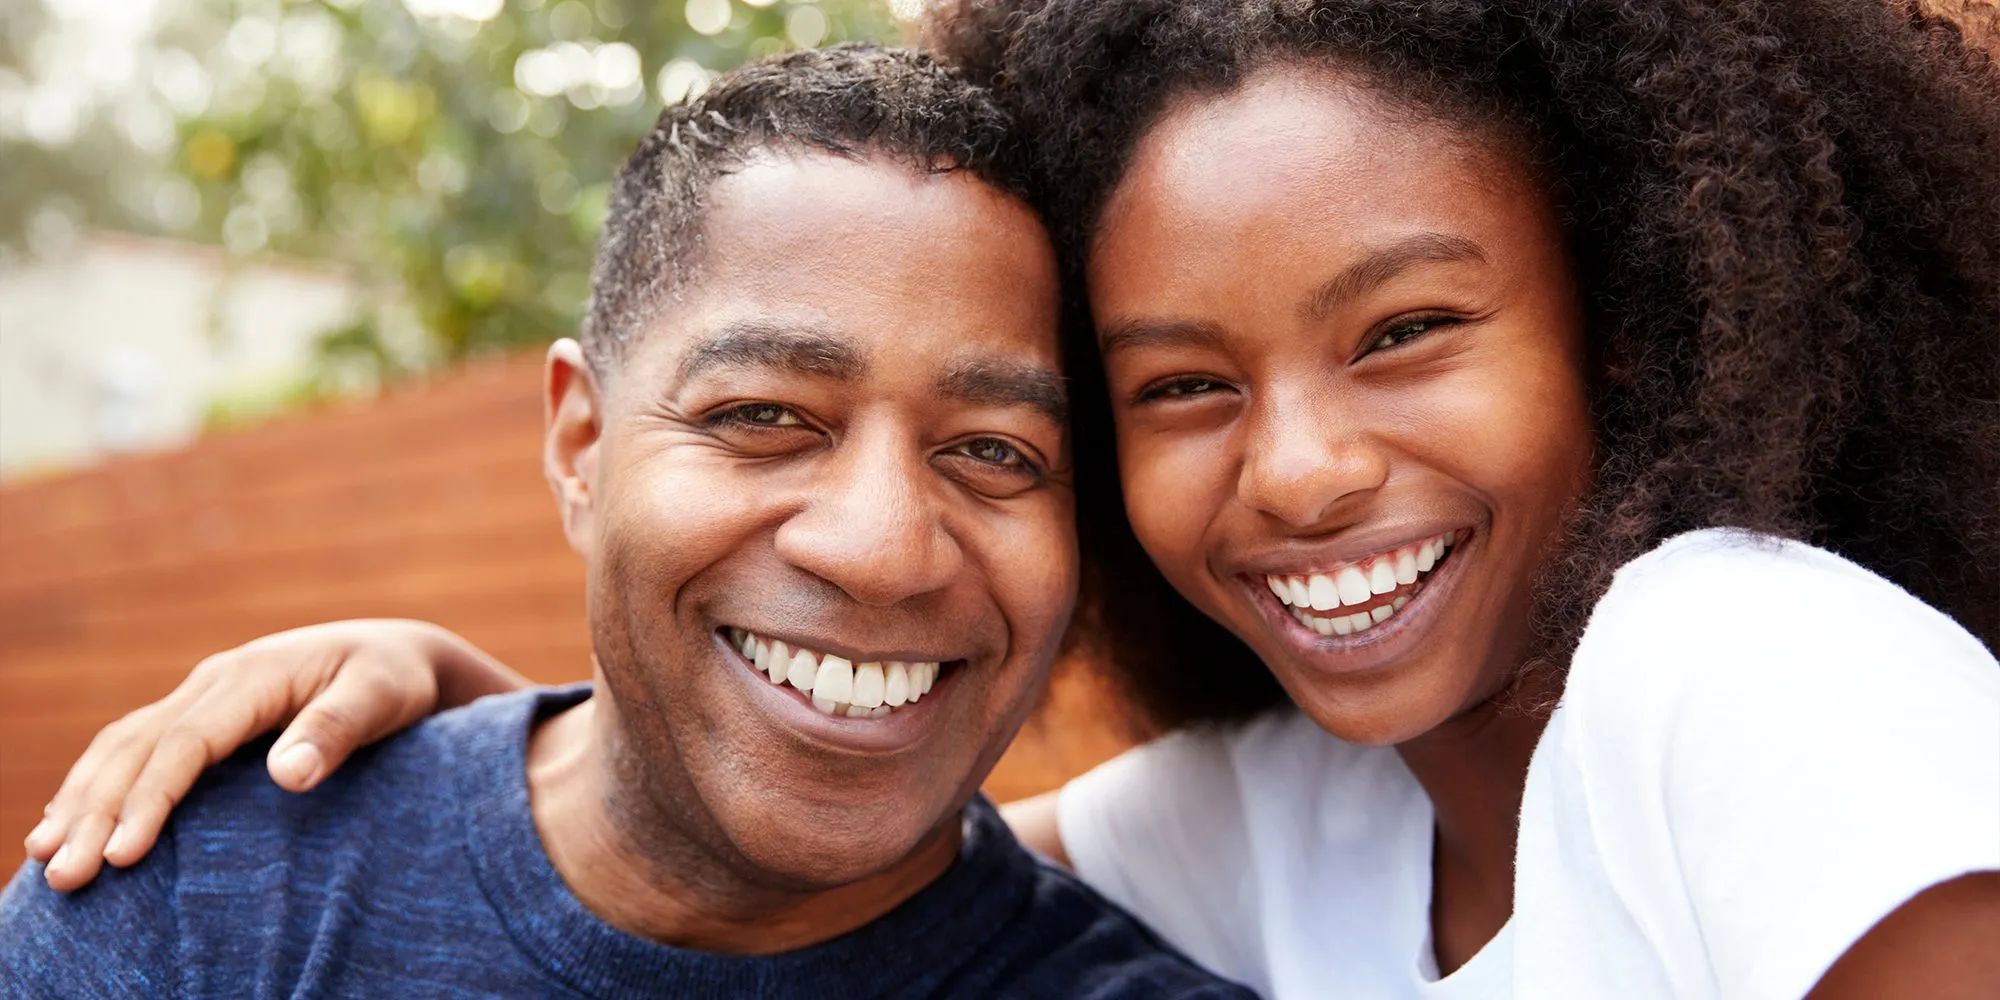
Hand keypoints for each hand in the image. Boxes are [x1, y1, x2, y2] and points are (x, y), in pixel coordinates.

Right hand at [21, 619, 522, 890]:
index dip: (150, 799)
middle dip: (95, 811)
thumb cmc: (394, 680)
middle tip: (64, 876)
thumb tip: (289, 775)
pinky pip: (135, 747)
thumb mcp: (383, 697)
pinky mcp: (203, 715)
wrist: (398, 654)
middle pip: (137, 748)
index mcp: (251, 677)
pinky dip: (97, 785)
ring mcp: (203, 696)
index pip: (184, 744)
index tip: (124, 855)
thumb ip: (338, 730)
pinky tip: (69, 823)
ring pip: (122, 746)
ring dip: (81, 800)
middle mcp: (214, 682)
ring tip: (46, 858)